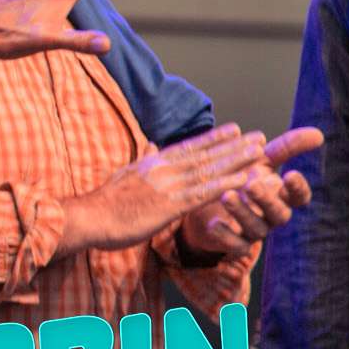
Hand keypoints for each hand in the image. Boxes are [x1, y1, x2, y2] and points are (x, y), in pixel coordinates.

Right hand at [60, 124, 271, 253]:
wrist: (89, 218)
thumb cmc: (105, 203)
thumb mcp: (124, 175)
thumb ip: (143, 161)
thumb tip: (151, 145)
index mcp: (152, 163)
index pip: (188, 147)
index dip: (213, 138)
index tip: (234, 130)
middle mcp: (162, 169)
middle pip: (204, 155)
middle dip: (233, 146)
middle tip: (258, 137)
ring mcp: (167, 186)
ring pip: (208, 171)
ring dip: (236, 161)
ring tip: (259, 153)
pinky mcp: (169, 206)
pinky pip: (204, 193)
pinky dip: (225, 184)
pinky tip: (243, 180)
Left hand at [178, 127, 320, 255]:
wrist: (209, 204)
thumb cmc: (242, 178)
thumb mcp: (261, 160)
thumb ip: (287, 148)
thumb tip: (319, 133)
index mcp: (280, 195)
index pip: (299, 196)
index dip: (298, 188)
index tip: (291, 174)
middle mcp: (271, 215)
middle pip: (279, 213)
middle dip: (266, 199)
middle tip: (251, 184)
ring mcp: (254, 231)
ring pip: (257, 228)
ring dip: (242, 212)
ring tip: (226, 195)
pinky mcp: (234, 244)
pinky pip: (235, 246)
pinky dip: (225, 235)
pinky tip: (213, 223)